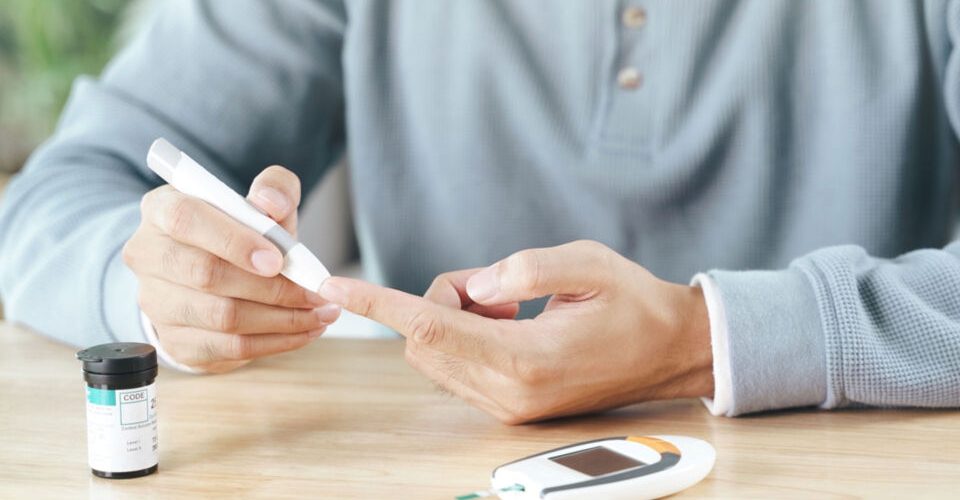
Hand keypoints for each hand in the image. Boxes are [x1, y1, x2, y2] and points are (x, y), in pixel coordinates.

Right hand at [123, 166, 339, 372]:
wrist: (213, 275)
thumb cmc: (240, 233)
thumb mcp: (260, 202)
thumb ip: (274, 190)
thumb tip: (271, 202)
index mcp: (162, 209)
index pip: (186, 219)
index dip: (234, 241)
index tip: (277, 259)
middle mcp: (149, 255)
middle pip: (206, 275)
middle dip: (271, 287)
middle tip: (315, 292)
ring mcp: (157, 303)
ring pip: (222, 317)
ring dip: (282, 319)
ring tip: (321, 313)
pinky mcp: (176, 341)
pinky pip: (230, 348)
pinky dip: (276, 341)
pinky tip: (305, 330)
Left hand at [318, 240, 711, 423]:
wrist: (670, 352)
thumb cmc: (634, 303)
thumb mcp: (586, 263)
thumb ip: (523, 269)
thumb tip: (474, 285)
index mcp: (527, 359)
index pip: (431, 327)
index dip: (378, 303)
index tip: (336, 286)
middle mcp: (510, 392)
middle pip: (423, 342)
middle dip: (436, 301)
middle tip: (493, 286)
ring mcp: (508, 406)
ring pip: (435, 357)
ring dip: (451, 319)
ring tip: (511, 306)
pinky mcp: (510, 407)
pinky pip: (455, 368)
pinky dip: (463, 337)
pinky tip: (510, 324)